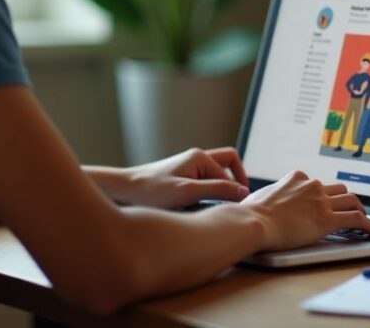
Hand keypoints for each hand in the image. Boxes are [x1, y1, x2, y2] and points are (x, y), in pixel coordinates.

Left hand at [120, 147, 249, 208]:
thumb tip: (244, 192)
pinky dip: (207, 195)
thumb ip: (217, 191)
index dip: (236, 192)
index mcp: (200, 157)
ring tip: (214, 210)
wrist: (125, 191)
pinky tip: (199, 210)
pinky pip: (204, 183)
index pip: (231, 173)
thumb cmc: (151, 191)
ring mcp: (189, 167)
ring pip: (216, 176)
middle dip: (232, 185)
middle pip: (228, 166)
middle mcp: (196, 158)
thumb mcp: (188, 193)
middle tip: (233, 205)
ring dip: (218, 191)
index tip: (237, 212)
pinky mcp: (183, 177)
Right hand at [241, 171, 369, 250]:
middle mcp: (312, 186)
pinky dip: (369, 224)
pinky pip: (356, 219)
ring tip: (365, 218)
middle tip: (351, 208)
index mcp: (296, 178)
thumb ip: (267, 196)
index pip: (317, 183)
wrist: (255, 222)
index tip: (326, 202)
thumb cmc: (250, 213)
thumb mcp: (258, 197)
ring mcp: (321, 202)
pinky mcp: (328, 219)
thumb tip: (258, 201)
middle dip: (345, 199)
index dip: (324, 194)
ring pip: (352, 200)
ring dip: (361, 209)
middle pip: (338, 189)